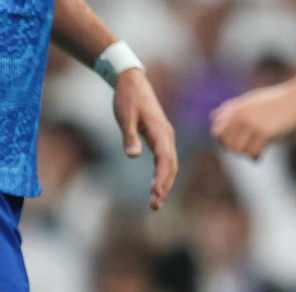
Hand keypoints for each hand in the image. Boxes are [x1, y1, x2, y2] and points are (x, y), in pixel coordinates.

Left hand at [112, 69, 177, 211]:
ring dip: (164, 184)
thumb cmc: (127, 99)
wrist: (131, 82)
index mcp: (160, 132)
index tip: (155, 194)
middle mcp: (166, 135)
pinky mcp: (159, 137)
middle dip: (164, 187)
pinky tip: (154, 187)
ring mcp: (165, 136)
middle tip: (155, 207)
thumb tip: (133, 156)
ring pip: (170, 164)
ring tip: (156, 203)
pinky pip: (165, 160)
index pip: (164, 160)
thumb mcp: (125, 117)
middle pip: (171, 166)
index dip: (161, 179)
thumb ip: (129, 136)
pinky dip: (162, 175)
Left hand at [211, 82, 295, 160]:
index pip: (217, 132)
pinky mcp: (266, 133)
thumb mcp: (252, 100)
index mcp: (237, 108)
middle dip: (235, 149)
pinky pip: (253, 152)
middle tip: (246, 149)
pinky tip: (259, 157)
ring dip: (246, 153)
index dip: (223, 140)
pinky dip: (255, 157)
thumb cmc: (277, 100)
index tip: (234, 143)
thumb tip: (212, 116)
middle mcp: (242, 116)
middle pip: (227, 144)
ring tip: (253, 152)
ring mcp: (254, 125)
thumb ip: (232, 108)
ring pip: (239, 150)